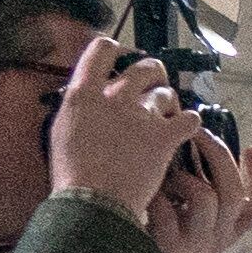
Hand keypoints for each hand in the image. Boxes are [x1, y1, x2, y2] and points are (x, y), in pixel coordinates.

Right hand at [42, 34, 206, 212]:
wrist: (94, 203)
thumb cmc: (72, 177)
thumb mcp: (61, 133)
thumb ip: (80, 109)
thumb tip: (88, 97)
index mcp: (82, 95)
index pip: (100, 50)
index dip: (113, 49)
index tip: (118, 56)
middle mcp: (113, 97)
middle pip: (143, 68)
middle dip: (152, 74)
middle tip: (153, 86)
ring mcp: (141, 115)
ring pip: (167, 93)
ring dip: (168, 103)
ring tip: (165, 117)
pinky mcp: (165, 136)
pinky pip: (189, 119)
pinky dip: (190, 123)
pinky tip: (186, 130)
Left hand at [146, 131, 251, 252]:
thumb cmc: (160, 232)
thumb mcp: (191, 216)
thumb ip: (204, 189)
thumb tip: (202, 143)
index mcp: (229, 230)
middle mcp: (218, 238)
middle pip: (234, 193)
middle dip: (217, 154)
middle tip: (196, 133)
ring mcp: (194, 245)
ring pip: (205, 197)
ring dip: (182, 176)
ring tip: (163, 172)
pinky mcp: (168, 248)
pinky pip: (167, 211)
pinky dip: (156, 196)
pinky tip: (146, 194)